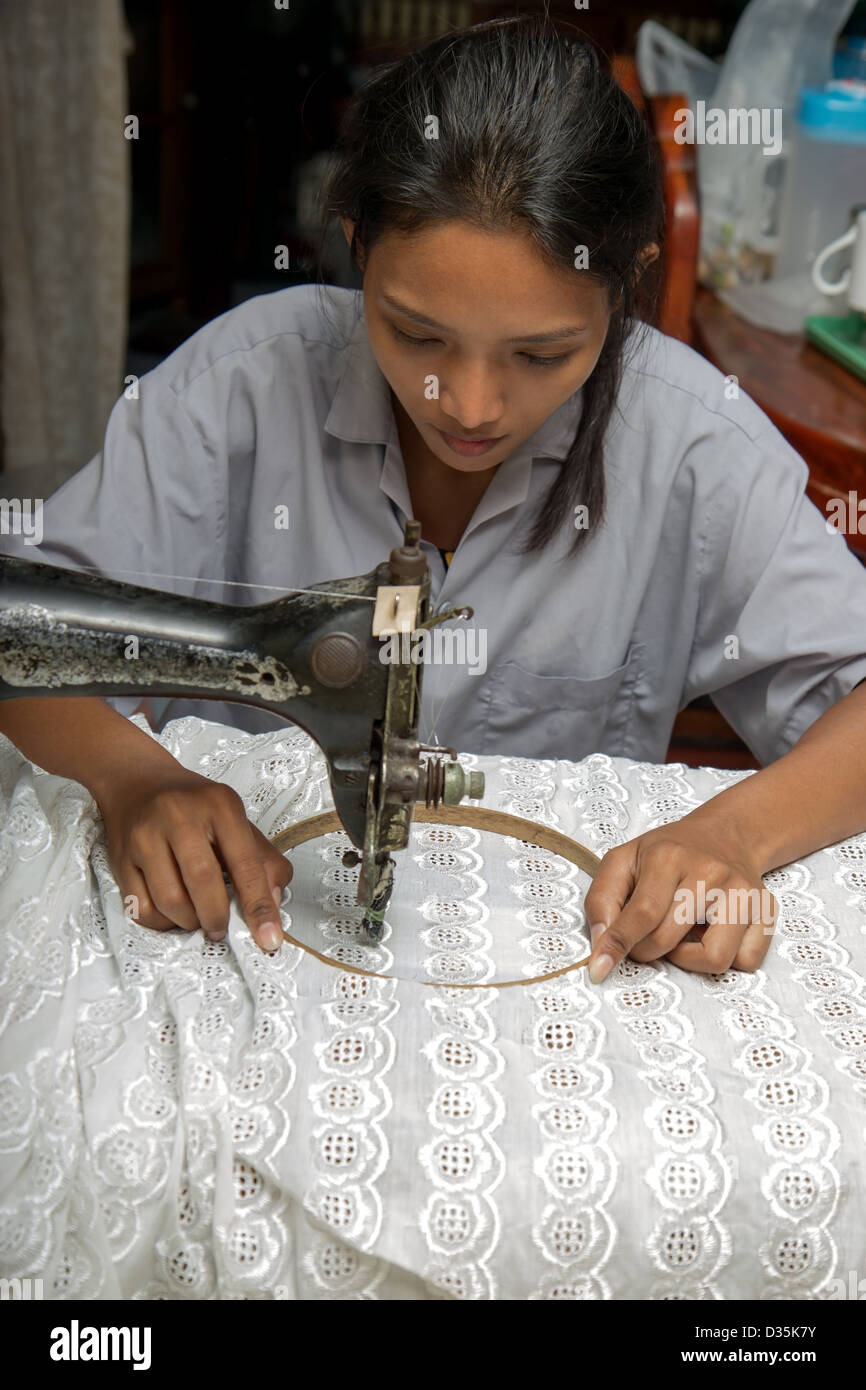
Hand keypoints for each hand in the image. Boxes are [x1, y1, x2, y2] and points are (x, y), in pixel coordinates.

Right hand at [96, 761, 292, 951]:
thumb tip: (275, 902)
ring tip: (198, 916)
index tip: (270, 938)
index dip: (259, 905)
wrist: (137, 782)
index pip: (245, 862)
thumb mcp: (235, 820)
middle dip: (218, 918)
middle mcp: (179, 816)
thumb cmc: (194, 807)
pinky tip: (173, 912)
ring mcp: (145, 836)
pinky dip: (163, 922)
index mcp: (219, 805)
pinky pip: (141, 908)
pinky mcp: (121, 858)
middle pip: (203, 883)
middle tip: (222, 928)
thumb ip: (262, 859)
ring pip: (170, 900)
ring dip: (190, 921)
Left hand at [582, 811, 777, 982]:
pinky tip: (710, 935)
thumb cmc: (667, 854)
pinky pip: (746, 962)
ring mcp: (744, 892)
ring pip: (714, 958)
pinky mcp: (766, 910)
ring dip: (688, 959)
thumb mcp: (623, 862)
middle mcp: (711, 872)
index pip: (642, 913)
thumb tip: (602, 946)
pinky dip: (724, 959)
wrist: (723, 835)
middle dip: (646, 950)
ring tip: (680, 936)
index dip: (618, 945)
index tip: (599, 969)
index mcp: (670, 856)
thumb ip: (602, 901)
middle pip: (669, 940)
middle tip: (644, 937)